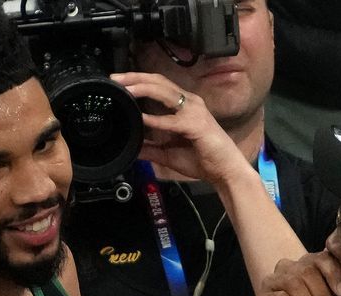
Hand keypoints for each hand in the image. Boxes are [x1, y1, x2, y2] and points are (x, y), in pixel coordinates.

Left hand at [110, 72, 251, 184]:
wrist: (225, 171)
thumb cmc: (202, 160)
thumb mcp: (168, 154)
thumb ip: (150, 149)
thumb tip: (132, 148)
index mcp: (184, 105)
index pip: (158, 85)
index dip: (138, 80)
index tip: (119, 81)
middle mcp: (189, 102)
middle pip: (159, 81)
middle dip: (136, 78)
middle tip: (115, 78)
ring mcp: (194, 111)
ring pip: (164, 92)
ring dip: (143, 88)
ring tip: (125, 89)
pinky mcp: (196, 124)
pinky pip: (171, 120)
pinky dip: (155, 118)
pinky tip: (141, 118)